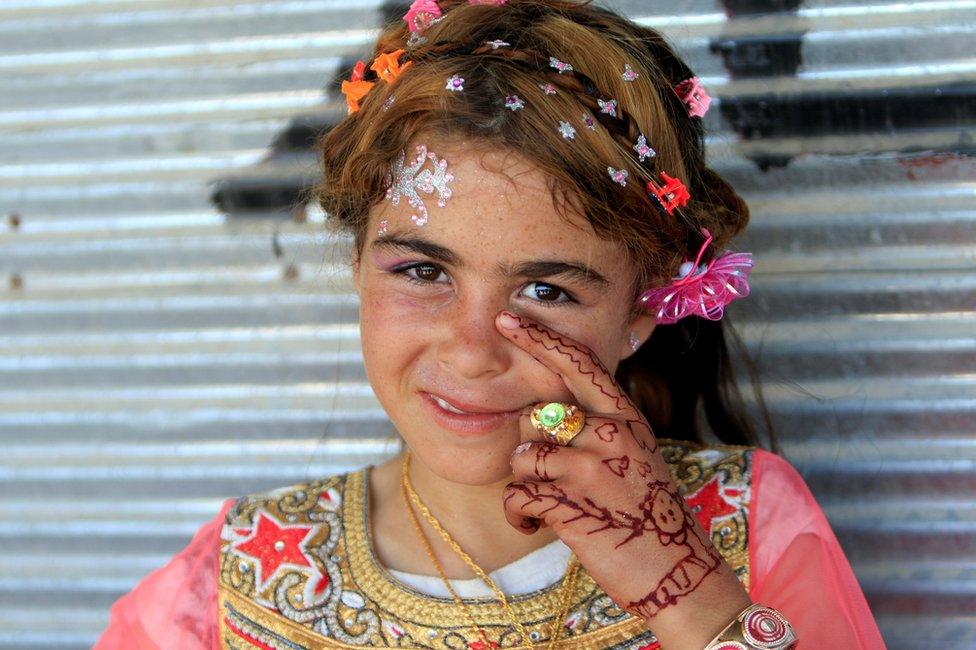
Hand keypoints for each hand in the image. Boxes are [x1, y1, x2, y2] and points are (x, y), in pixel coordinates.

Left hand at [495, 310, 750, 644]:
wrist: (678, 574)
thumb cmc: (650, 517)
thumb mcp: (638, 456)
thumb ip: (601, 428)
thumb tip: (548, 412)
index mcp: (626, 418)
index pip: (579, 364)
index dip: (539, 338)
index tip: (507, 317)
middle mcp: (609, 434)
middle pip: (534, 415)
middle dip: (531, 447)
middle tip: (555, 480)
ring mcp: (590, 468)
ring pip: (521, 455)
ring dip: (525, 486)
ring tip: (550, 507)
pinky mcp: (570, 504)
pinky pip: (516, 495)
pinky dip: (519, 516)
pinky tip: (537, 526)